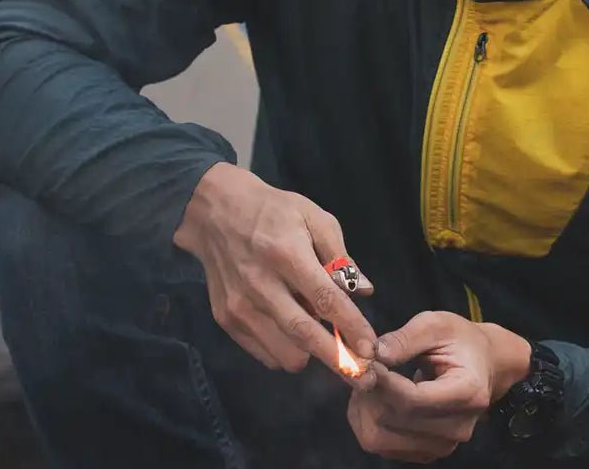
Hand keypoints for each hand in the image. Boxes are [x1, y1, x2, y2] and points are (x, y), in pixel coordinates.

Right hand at [173, 162, 376, 380]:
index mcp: (286, 254)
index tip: (372, 348)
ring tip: (323, 333)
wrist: (216, 212)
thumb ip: (340, 256)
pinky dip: (287, 350)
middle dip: (338, 361)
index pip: (325, 299)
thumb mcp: (314, 217)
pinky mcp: (226, 320)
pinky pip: (266, 353)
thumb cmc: (274, 211)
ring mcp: (240, 306)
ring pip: (286, 353)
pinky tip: (293, 327)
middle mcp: (260, 284)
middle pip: (304, 334)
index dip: (351, 327)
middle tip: (365, 377)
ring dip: (312, 353)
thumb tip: (364, 291)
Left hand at [347, 310, 530, 462]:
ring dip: (364, 410)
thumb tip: (374, 354)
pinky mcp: (427, 452)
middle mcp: (458, 427)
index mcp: (467, 392)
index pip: (413, 400)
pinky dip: (368, 422)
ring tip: (368, 382)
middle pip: (395, 421)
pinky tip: (374, 397)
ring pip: (381, 440)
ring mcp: (443, 445)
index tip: (365, 362)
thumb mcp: (436, 324)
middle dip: (370, 393)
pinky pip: (383, 446)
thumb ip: (405, 338)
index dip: (382, 383)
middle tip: (364, 366)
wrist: (484, 365)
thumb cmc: (460, 340)